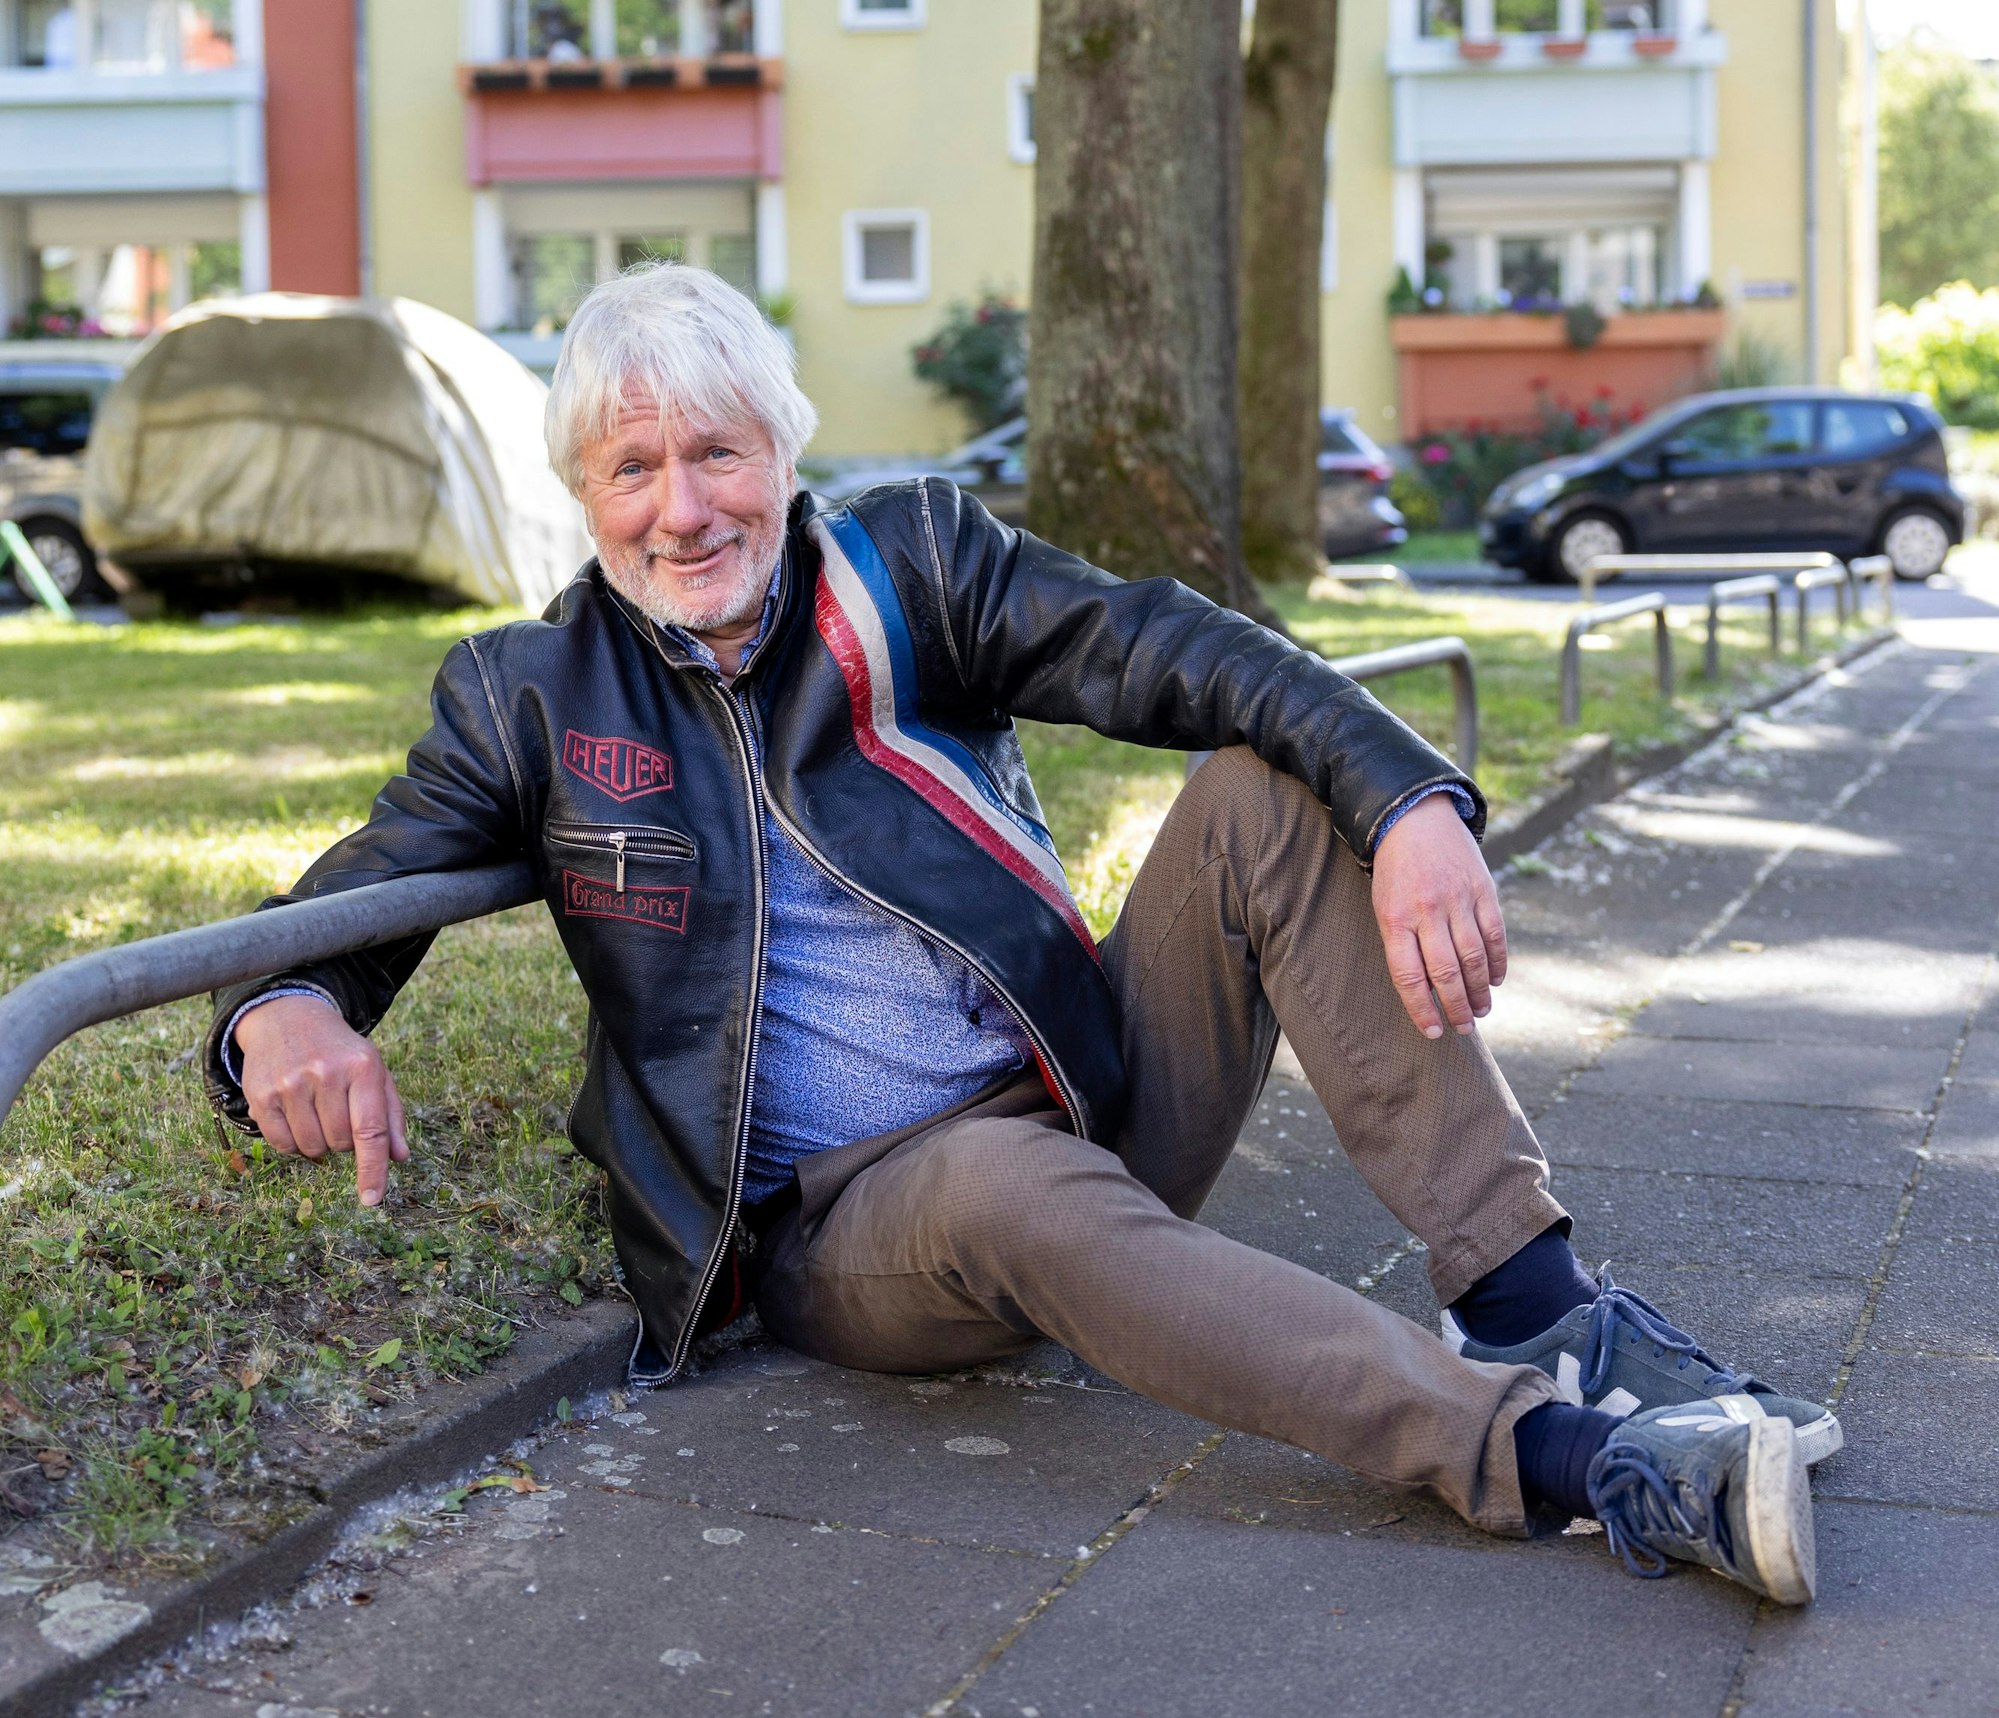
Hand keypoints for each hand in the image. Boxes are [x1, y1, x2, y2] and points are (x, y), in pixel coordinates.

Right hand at [234, 994, 408, 1206]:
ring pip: (311, 1149)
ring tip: (317, 1112)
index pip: (371, 1131)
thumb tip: (399, 1157)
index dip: (373, 1170)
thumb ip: (389, 1115)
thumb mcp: (374, 1072)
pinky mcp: (262, 1094)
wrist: (288, 1017)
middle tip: (338, 1114)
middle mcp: (326, 1073)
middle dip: (343, 1141)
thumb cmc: (341, 1052)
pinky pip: (282, 1145)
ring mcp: (291, 1083)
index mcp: (363, 1067)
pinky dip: (292, 1142)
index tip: (372, 1200)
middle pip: (340, 1144)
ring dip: (319, 1144)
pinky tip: (295, 1116)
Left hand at [1369, 793, 1507, 1038]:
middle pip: (1446, 972)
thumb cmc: (1395, 873)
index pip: (1409, 975)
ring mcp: (1458, 899)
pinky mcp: (1483, 889)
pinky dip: (1497, 962)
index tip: (1433, 1032)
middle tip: (1463, 1028)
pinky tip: (1495, 980)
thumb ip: (1402, 944)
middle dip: (1456, 1007)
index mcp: (1395, 918)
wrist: (1415, 817)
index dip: (1422, 1008)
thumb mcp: (1384, 906)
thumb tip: (1425, 991)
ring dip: (1479, 991)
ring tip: (1481, 1011)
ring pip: (1474, 957)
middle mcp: (1427, 910)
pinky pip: (1494, 934)